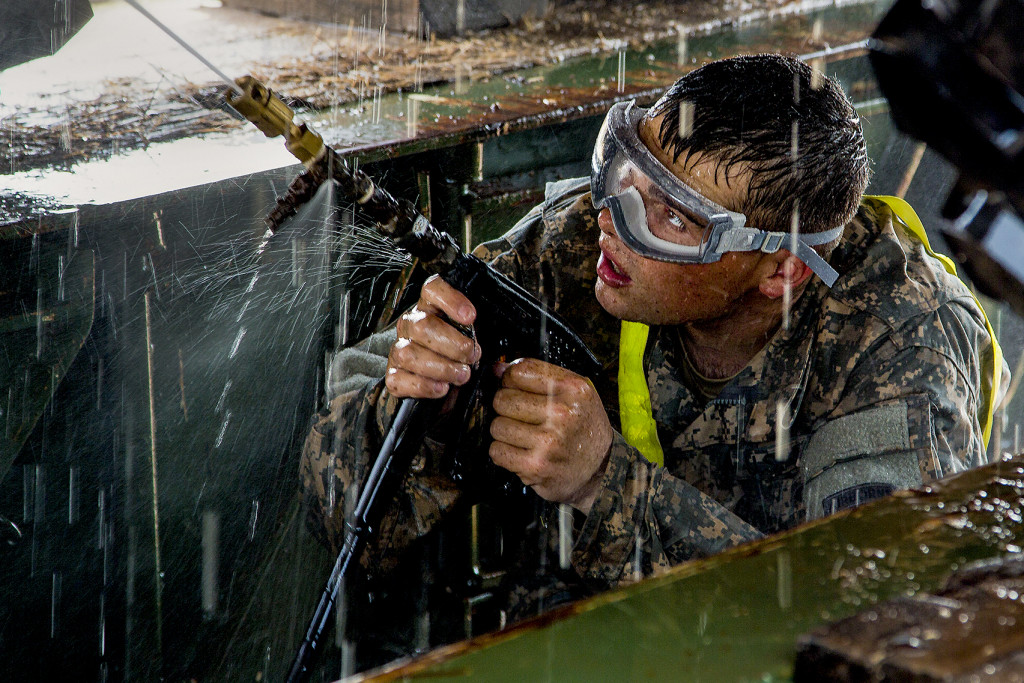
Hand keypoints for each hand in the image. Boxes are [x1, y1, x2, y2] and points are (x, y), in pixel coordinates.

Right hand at [385, 275, 481, 398]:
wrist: (445, 382)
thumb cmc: (459, 354)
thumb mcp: (471, 336)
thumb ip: (473, 331)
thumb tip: (474, 333)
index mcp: (430, 307)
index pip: (432, 289)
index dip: (450, 300)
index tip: (470, 317)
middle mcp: (411, 324)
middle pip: (422, 326)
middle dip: (453, 345)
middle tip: (472, 357)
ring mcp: (399, 349)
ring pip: (409, 354)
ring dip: (441, 368)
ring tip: (461, 375)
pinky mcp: (394, 375)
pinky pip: (399, 380)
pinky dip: (423, 386)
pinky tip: (441, 388)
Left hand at [489, 358, 611, 513]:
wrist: (602, 468)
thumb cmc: (584, 426)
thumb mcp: (573, 392)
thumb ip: (536, 376)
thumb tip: (496, 369)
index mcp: (573, 389)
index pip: (519, 372)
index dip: (509, 379)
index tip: (514, 388)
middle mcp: (562, 414)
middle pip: (503, 399)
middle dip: (506, 407)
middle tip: (520, 415)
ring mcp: (548, 442)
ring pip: (497, 426)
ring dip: (505, 432)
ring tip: (522, 435)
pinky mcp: (536, 466)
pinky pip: (497, 451)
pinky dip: (504, 452)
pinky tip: (520, 451)